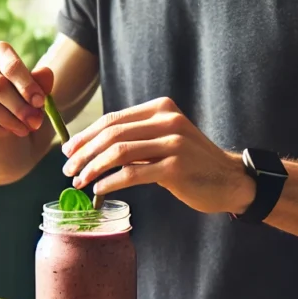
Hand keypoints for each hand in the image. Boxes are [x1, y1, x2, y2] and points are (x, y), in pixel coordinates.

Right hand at [0, 41, 53, 137]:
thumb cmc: (21, 100)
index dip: (27, 86)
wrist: (2, 124)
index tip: (40, 103)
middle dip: (18, 107)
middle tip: (34, 122)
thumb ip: (41, 84)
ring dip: (6, 119)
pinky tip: (5, 131)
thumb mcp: (35, 94)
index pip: (11, 65)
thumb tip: (45, 72)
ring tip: (23, 129)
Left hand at [61, 97, 256, 214]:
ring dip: (93, 168)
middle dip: (84, 153)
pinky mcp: (175, 167)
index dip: (85, 135)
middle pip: (112, 134)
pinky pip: (132, 174)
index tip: (67, 151)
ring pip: (118, 152)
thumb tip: (90, 149)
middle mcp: (167, 120)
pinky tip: (99, 190)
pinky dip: (110, 182)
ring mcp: (173, 143)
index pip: (113, 119)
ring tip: (79, 181)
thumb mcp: (164, 141)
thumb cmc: (191, 163)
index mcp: (161, 108)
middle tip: (67, 170)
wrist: (229, 180)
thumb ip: (135, 140)